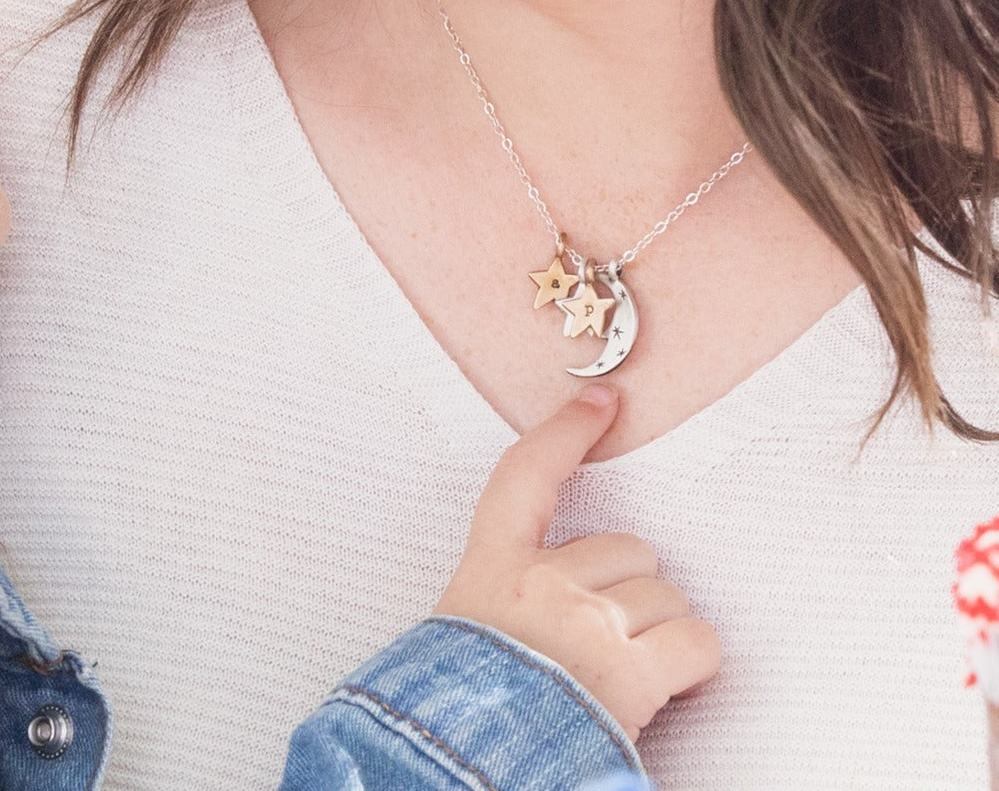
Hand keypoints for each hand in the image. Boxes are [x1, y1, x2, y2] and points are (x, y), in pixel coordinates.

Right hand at [433, 385, 720, 742]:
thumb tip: (572, 570)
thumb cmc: (467, 705)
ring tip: (617, 678)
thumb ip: (515, 587)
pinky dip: (690, 666)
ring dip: (657, 633)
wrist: (456, 768)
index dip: (567, 431)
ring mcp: (587, 623)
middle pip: (629, 550)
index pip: (526, 475)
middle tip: (598, 642)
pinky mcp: (630, 672)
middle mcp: (542, 582)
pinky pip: (696, 642)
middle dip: (629, 591)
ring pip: (666, 597)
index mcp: (492, 567)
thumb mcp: (472, 627)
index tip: (603, 399)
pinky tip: (659, 689)